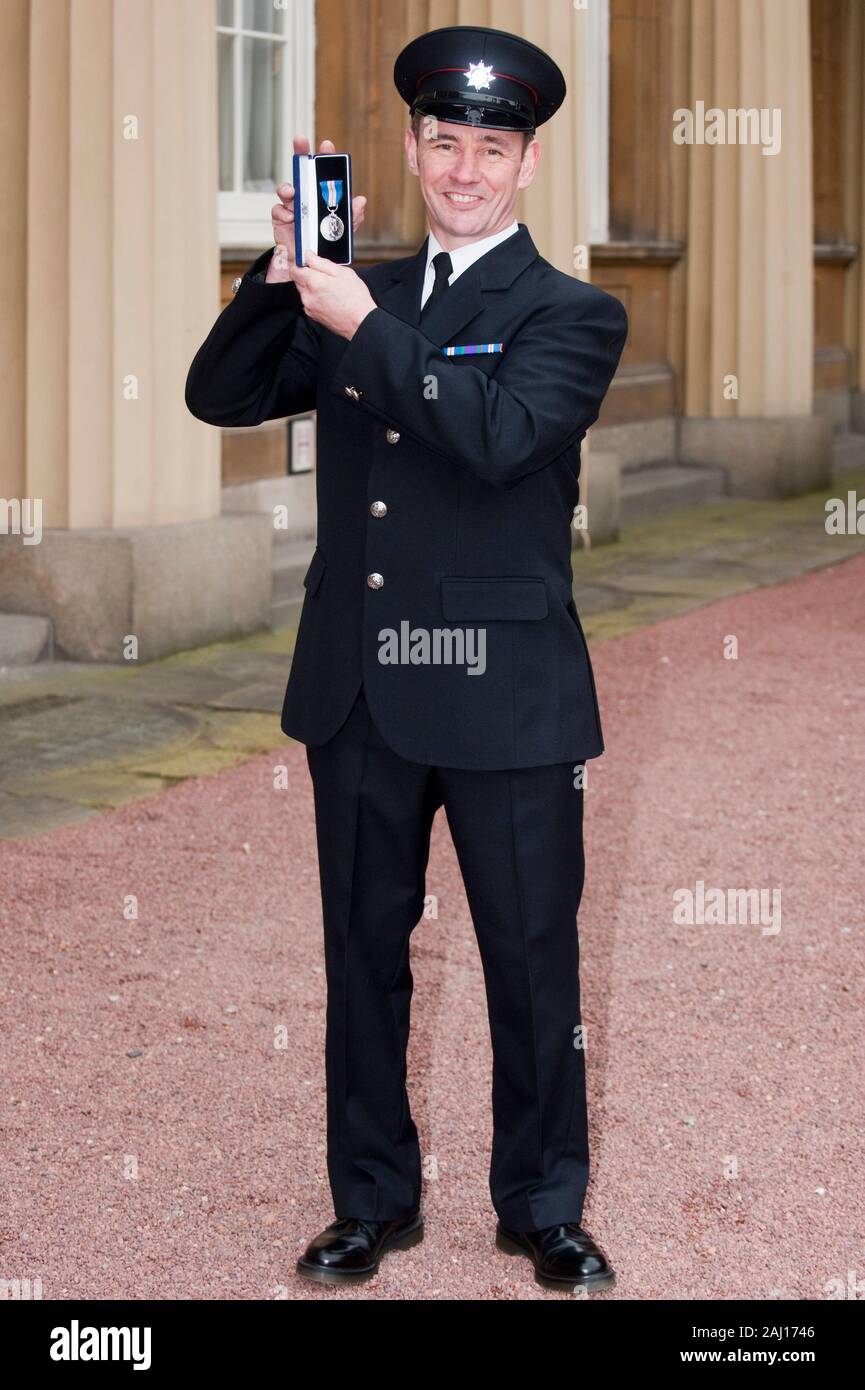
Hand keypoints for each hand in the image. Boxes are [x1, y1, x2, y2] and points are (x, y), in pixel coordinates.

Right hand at [266, 136, 366, 283]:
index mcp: (321, 196)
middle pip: (301, 171)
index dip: (323, 157)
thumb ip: (352, 216)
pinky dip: (282, 213)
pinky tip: (290, 219)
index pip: (323, 173)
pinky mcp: (280, 220)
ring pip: (286, 189)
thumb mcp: (344, 230)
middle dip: (300, 153)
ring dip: (288, 188)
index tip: (326, 145)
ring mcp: (292, 207)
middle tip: (300, 141)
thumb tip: (360, 201)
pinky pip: (278, 211)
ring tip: (292, 193)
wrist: (311, 265)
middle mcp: (306, 197)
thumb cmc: (326, 244)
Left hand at [291, 252, 376, 339]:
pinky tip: (328, 298)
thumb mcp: (342, 272)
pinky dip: (315, 297)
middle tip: (324, 275)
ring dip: (311, 286)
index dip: (301, 263)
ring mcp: (309, 306)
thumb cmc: (355, 298)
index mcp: (314, 282)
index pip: (295, 269)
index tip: (308, 262)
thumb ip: (321, 262)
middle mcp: (308, 295)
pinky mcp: (312, 314)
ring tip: (329, 288)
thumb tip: (308, 256)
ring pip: (303, 290)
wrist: (360, 322)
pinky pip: (308, 301)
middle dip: (307, 274)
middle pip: (298, 279)